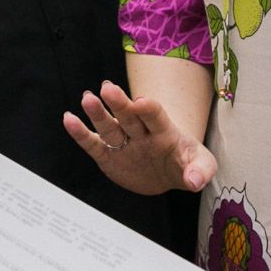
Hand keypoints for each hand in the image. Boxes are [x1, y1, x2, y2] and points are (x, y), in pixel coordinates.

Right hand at [61, 79, 215, 194]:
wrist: (166, 171)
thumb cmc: (185, 163)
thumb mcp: (201, 165)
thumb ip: (201, 171)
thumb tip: (195, 181)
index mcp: (164, 131)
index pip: (156, 116)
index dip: (149, 109)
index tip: (141, 102)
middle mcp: (140, 132)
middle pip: (129, 116)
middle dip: (119, 103)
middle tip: (108, 89)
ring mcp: (123, 142)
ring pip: (109, 126)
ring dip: (98, 113)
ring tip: (87, 98)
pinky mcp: (108, 156)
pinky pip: (93, 144)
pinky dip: (80, 133)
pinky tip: (69, 119)